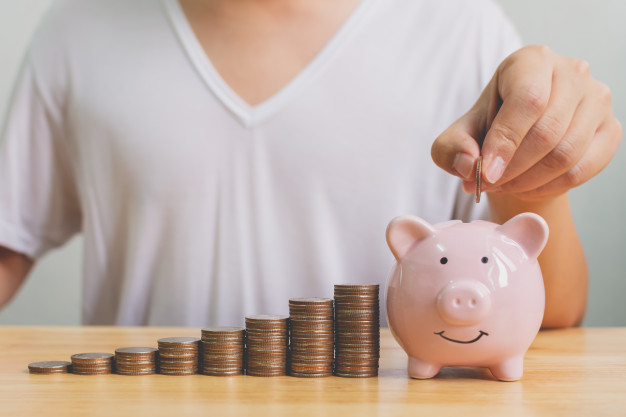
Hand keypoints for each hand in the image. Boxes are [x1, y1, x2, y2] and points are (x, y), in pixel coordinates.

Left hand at [431, 45, 621, 200]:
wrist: (520, 141)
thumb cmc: (487, 131)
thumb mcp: (457, 137)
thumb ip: (451, 149)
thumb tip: (468, 164)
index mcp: (531, 60)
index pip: (527, 100)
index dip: (505, 141)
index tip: (486, 173)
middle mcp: (571, 72)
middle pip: (548, 131)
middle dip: (513, 168)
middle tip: (489, 184)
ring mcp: (597, 99)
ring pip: (567, 153)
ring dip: (529, 181)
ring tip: (504, 186)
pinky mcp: (610, 129)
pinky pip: (583, 169)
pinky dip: (550, 187)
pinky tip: (528, 188)